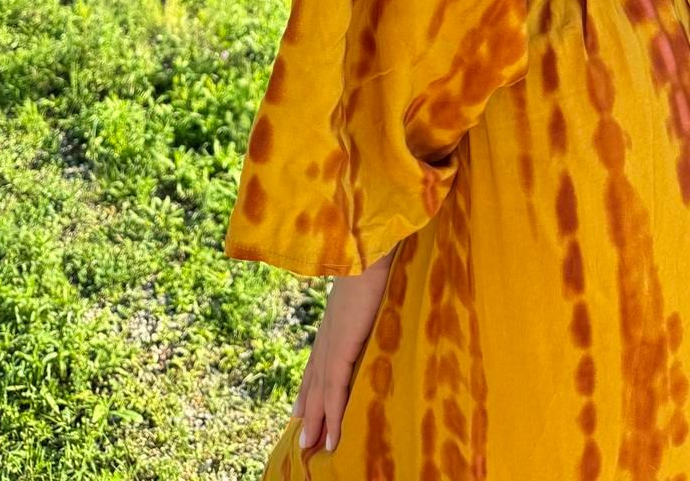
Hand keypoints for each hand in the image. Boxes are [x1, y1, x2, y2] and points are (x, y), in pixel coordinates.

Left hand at [291, 247, 396, 455]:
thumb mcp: (375, 283)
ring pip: (321, 390)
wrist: (371, 244)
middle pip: (316, 378)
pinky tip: (333, 437)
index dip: (312, 382)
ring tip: (313, 446)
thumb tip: (386, 299)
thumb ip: (375, 298)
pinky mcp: (341, 347)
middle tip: (304, 436)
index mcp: (337, 316)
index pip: (321, 357)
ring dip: (318, 419)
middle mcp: (330, 330)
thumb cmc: (377, 254)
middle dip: (311, 408)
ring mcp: (333, 340)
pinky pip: (335, 389)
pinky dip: (333, 416)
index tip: (304, 405)